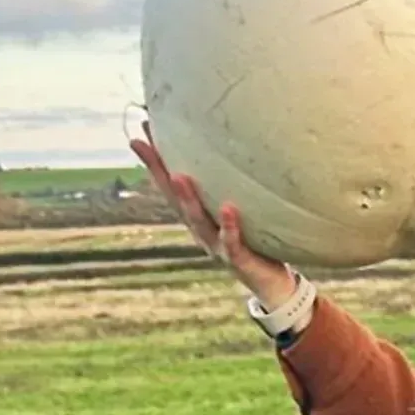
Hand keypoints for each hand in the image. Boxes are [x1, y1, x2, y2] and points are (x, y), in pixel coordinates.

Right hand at [129, 120, 297, 308]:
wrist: (272, 284)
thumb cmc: (257, 242)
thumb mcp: (242, 212)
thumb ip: (235, 187)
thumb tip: (241, 147)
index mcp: (200, 217)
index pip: (172, 185)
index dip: (156, 160)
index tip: (141, 130)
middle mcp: (202, 230)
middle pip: (175, 199)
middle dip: (158, 171)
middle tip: (144, 144)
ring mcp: (217, 246)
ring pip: (198, 221)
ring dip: (187, 199)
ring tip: (179, 175)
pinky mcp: (239, 260)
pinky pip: (233, 241)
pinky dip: (230, 225)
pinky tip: (228, 208)